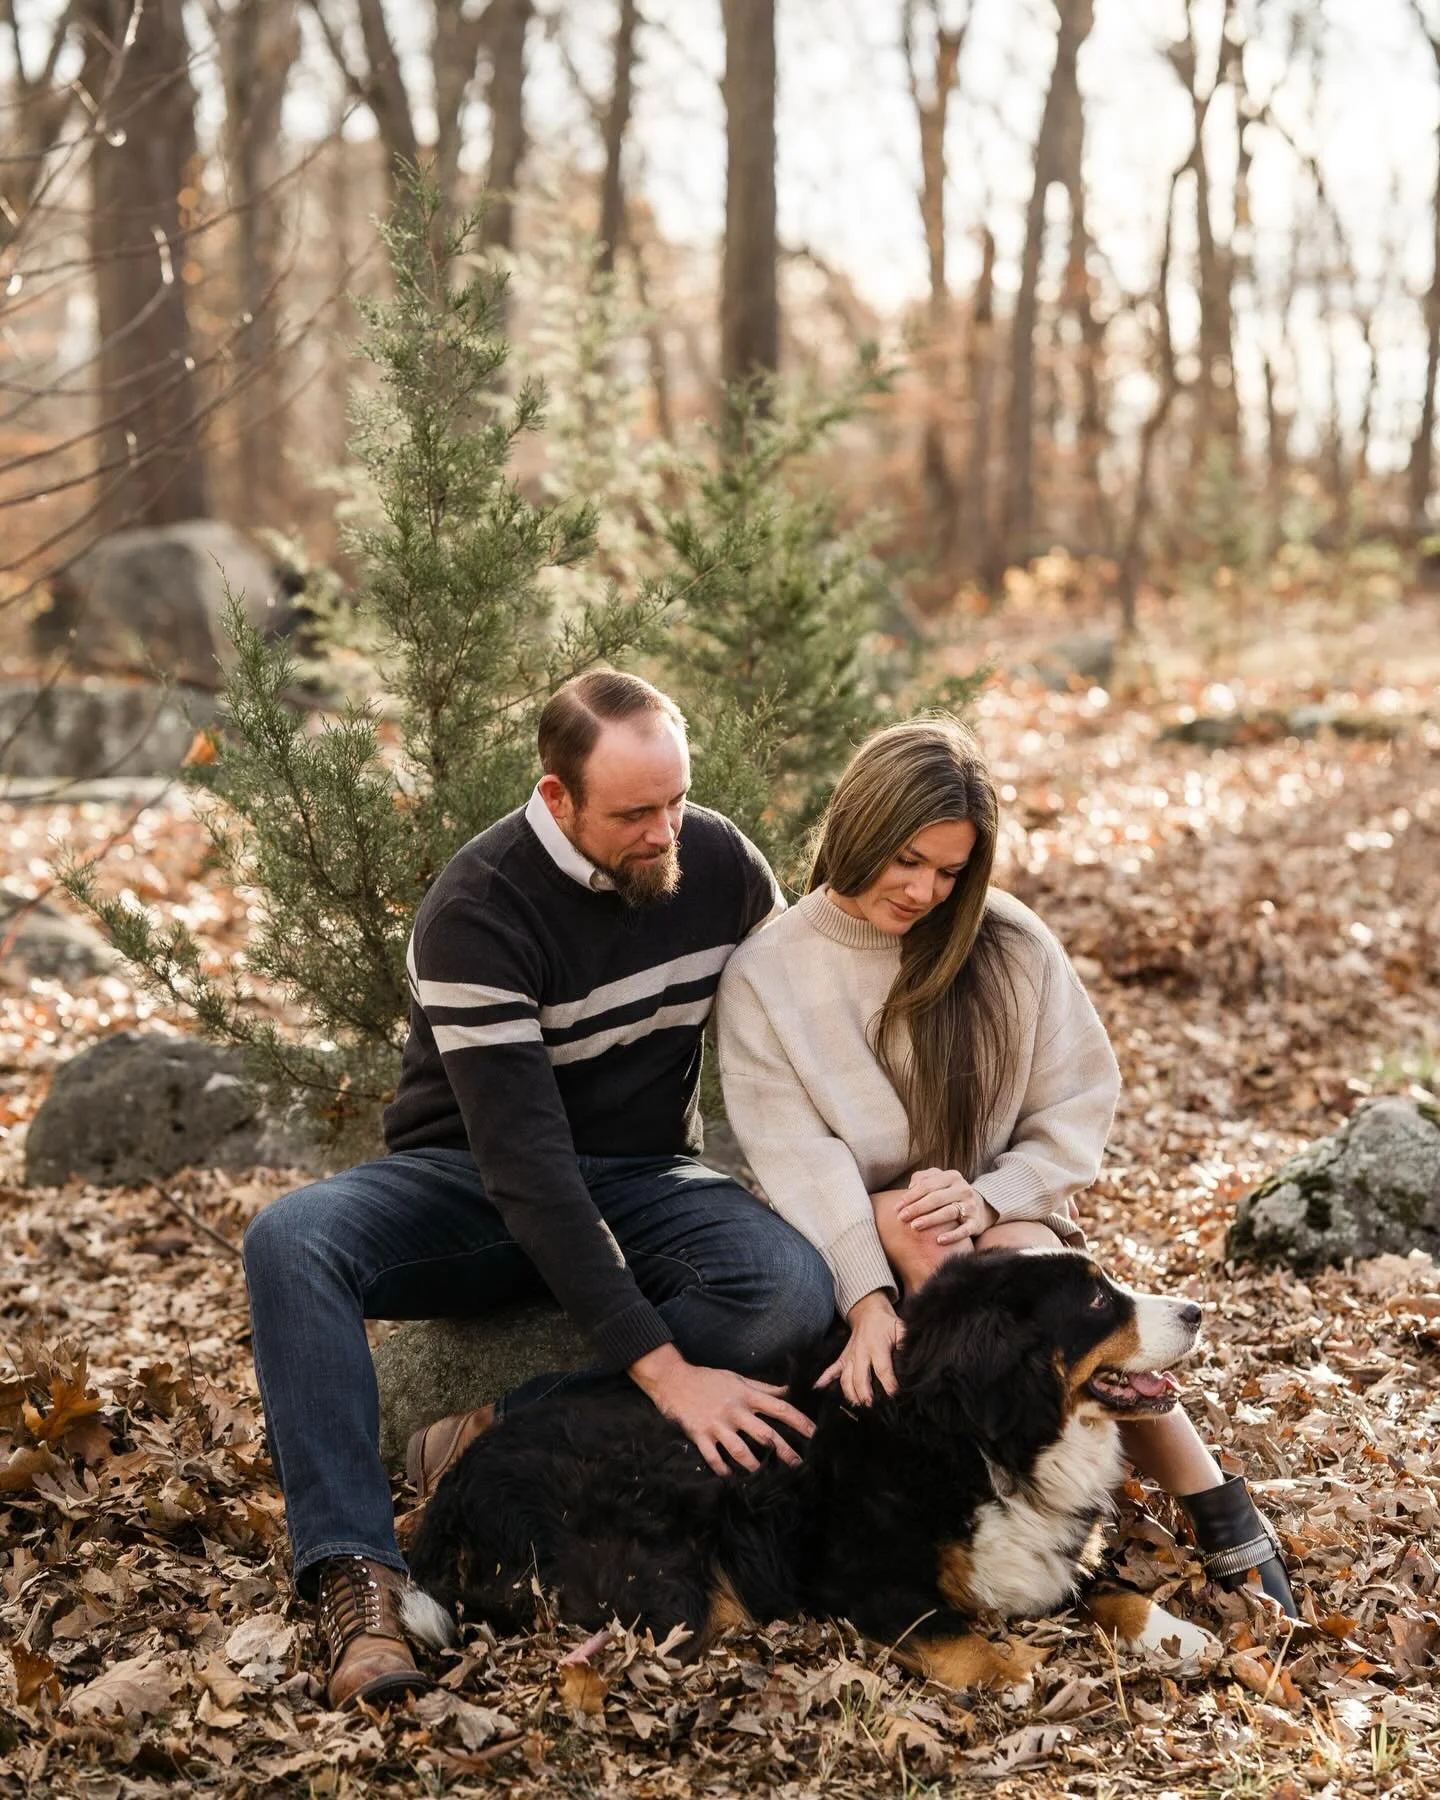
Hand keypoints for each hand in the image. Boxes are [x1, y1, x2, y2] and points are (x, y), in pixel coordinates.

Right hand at [629, 1344, 815, 1476]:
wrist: (672, 1379)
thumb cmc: (707, 1379)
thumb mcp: (737, 1378)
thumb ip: (762, 1387)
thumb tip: (787, 1391)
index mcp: (745, 1395)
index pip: (779, 1408)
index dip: (799, 1421)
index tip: (815, 1433)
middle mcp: (734, 1411)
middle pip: (764, 1434)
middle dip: (784, 1451)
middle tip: (800, 1466)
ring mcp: (716, 1424)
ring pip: (741, 1450)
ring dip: (756, 1466)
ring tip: (768, 1478)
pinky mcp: (699, 1435)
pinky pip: (713, 1458)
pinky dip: (723, 1470)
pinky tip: (732, 1480)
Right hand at [816, 1291, 904, 1406]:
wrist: (869, 1311)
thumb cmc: (887, 1324)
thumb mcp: (901, 1329)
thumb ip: (906, 1345)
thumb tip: (912, 1363)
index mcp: (877, 1346)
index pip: (882, 1369)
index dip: (888, 1383)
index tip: (894, 1396)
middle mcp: (860, 1352)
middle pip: (860, 1377)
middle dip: (865, 1394)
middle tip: (872, 1408)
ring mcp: (849, 1356)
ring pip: (845, 1378)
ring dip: (850, 1393)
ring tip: (857, 1407)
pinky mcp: (843, 1357)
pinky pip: (831, 1369)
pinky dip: (824, 1379)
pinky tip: (818, 1388)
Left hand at [897, 1168, 997, 1246]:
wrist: (978, 1207)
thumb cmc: (948, 1194)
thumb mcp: (937, 1181)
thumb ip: (922, 1180)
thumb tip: (908, 1189)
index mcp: (952, 1176)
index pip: (927, 1185)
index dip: (910, 1196)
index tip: (897, 1207)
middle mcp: (963, 1189)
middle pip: (936, 1198)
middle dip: (917, 1208)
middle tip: (901, 1218)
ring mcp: (971, 1206)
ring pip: (949, 1212)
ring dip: (930, 1220)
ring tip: (914, 1226)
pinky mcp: (975, 1223)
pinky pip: (964, 1230)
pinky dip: (952, 1236)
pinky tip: (938, 1241)